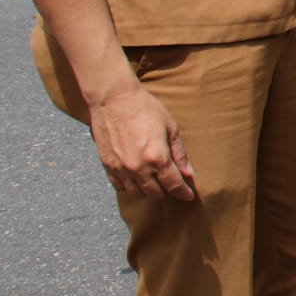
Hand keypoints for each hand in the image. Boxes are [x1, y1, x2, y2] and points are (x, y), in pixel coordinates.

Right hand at [89, 85, 194, 200]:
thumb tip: (188, 173)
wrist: (113, 99)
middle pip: (155, 193)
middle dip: (166, 192)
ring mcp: (120, 168)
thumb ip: (179, 153)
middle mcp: (138, 168)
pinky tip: (136, 179)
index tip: (188, 196)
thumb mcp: (171, 127)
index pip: (173, 185)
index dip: (183, 193)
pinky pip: (119, 186)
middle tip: (172, 186)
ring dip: (148, 191)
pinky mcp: (107, 165)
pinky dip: (129, 187)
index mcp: (157, 158)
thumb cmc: (145, 109)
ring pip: (136, 194)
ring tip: (155, 183)